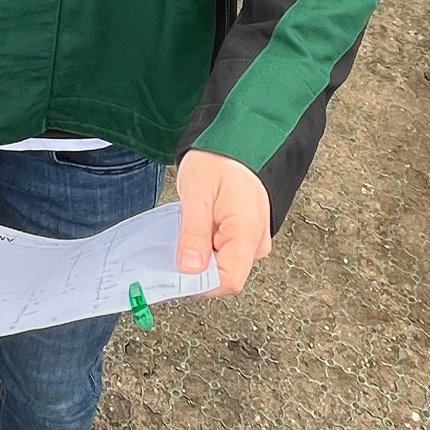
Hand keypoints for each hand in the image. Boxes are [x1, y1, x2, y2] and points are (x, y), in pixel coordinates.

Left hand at [175, 150, 272, 295]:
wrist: (235, 145)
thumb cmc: (218, 162)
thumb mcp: (197, 194)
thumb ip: (194, 234)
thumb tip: (189, 269)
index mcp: (248, 232)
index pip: (228, 280)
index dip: (200, 283)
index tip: (174, 274)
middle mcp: (256, 243)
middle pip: (224, 277)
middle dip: (196, 269)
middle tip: (176, 245)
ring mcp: (252, 242)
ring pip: (222, 267)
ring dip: (200, 258)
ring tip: (187, 231)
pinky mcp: (245, 239)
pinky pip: (223, 256)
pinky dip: (205, 250)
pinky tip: (194, 233)